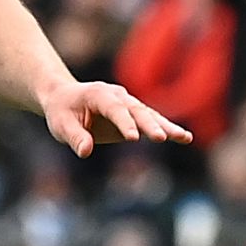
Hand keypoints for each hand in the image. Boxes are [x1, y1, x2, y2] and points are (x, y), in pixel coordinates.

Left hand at [41, 78, 188, 156]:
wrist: (66, 98)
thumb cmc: (61, 112)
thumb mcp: (60, 124)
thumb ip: (74, 137)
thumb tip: (86, 151)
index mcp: (98, 94)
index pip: (114, 109)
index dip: (124, 123)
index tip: (133, 138)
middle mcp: (118, 96)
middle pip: (137, 110)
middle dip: (150, 124)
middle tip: (162, 138)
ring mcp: (128, 103)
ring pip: (149, 114)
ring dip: (166, 126)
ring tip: (184, 137)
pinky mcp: (134, 114)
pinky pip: (152, 121)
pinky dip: (167, 128)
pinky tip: (184, 137)